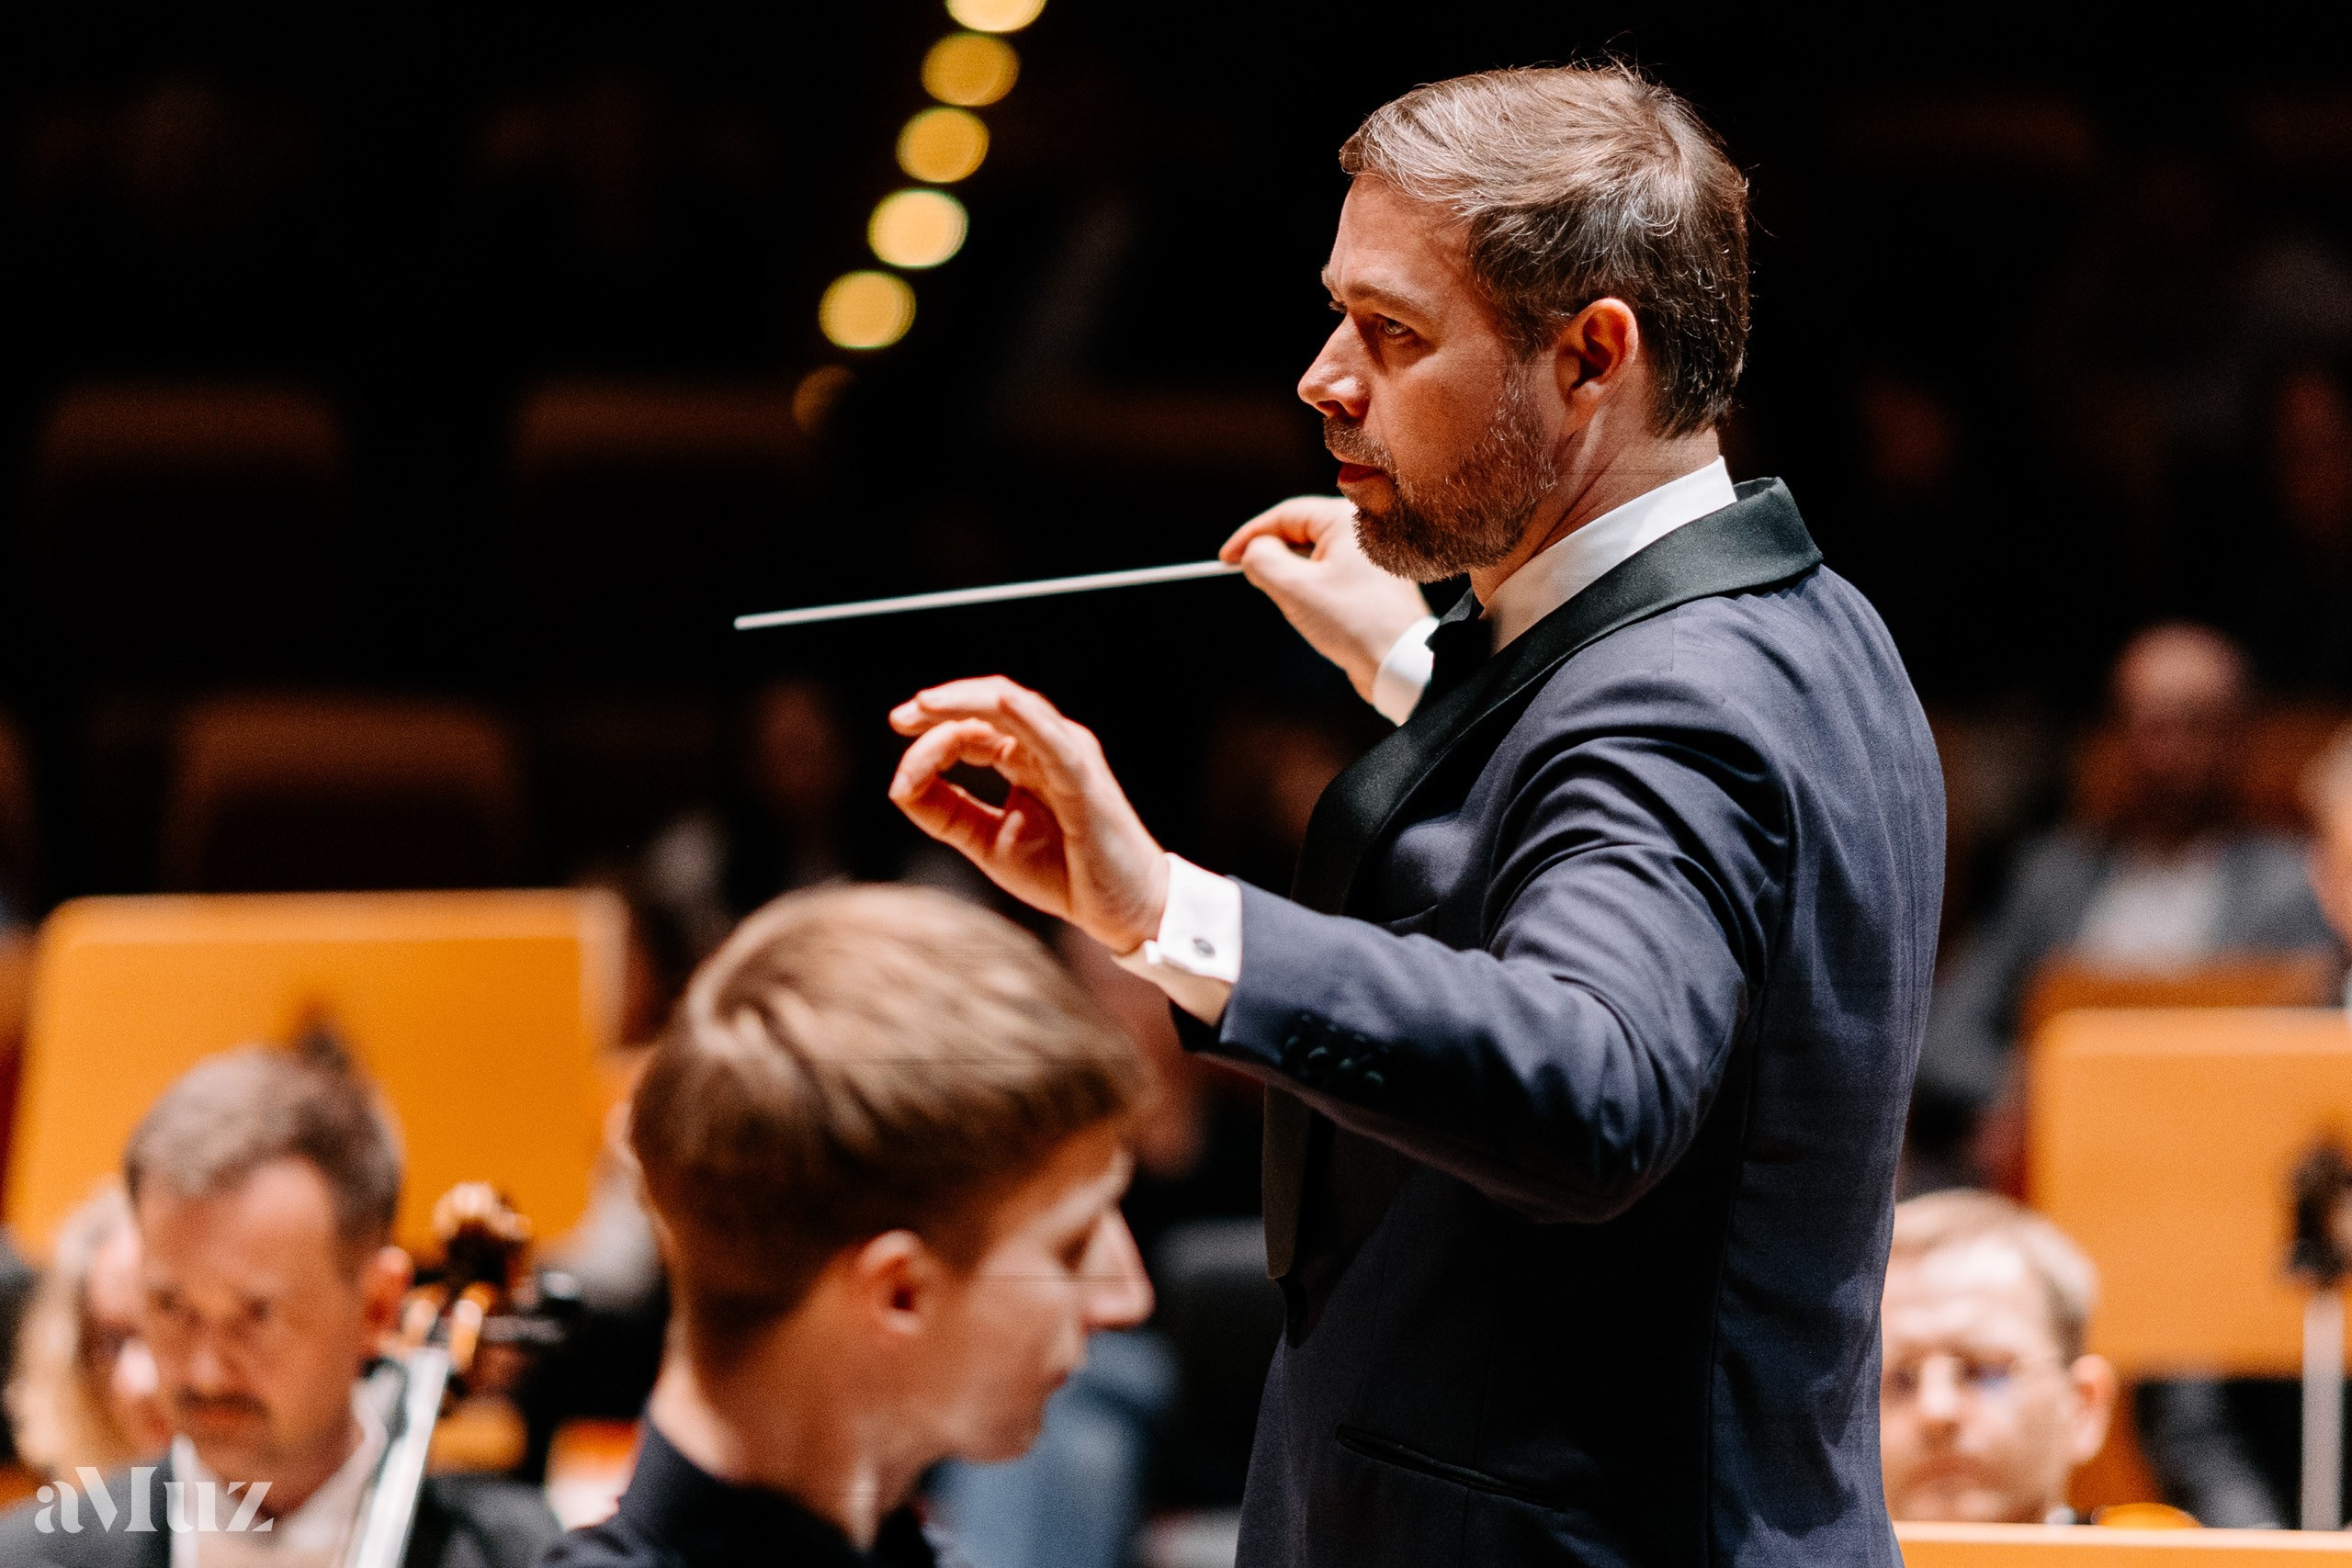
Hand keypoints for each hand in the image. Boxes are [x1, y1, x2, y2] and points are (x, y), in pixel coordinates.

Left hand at [889, 678, 1169, 953]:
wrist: (1123, 909)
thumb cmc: (1065, 873)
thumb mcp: (987, 841)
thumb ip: (945, 812)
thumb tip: (898, 785)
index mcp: (1027, 758)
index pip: (972, 729)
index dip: (932, 734)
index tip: (901, 770)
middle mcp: (1048, 746)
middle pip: (990, 705)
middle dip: (942, 704)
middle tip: (901, 717)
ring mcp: (1069, 755)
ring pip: (1015, 707)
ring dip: (968, 701)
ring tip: (926, 705)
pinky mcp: (1084, 776)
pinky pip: (1051, 737)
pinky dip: (1024, 715)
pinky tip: (998, 703)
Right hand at [1220, 496, 1432, 702]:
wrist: (1400, 663)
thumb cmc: (1352, 622)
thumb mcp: (1293, 588)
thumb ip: (1262, 559)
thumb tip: (1253, 551)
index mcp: (1347, 520)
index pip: (1286, 515)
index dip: (1250, 536)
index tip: (1225, 559)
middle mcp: (1365, 530)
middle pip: (1302, 532)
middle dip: (1274, 556)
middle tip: (1252, 579)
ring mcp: (1374, 555)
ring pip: (1316, 555)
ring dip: (1294, 576)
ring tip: (1291, 603)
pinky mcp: (1376, 581)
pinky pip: (1333, 573)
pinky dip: (1314, 587)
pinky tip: (1314, 612)